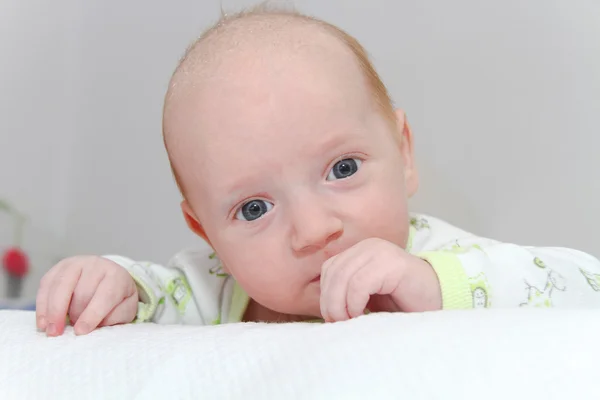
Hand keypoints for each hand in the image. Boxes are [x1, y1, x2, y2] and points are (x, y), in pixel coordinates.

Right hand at [36, 256, 137, 335]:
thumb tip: (96, 324)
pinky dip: (43, 305)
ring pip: (61, 286)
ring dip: (55, 311)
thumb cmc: (116, 298)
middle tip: (67, 333)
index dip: (92, 314)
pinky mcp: (58, 268)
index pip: (105, 295)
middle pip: (82, 292)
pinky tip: (43, 322)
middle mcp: (96, 265)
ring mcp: (76, 263)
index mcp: (116, 276)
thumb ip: (116, 316)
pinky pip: (46, 285)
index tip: (81, 331)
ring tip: (52, 331)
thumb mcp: (125, 309)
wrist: (108, 278)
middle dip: (74, 314)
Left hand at [320, 238, 441, 321]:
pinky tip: (361, 315)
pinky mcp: (391, 264)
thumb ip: (346, 293)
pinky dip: (354, 303)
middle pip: (334, 272)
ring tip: (349, 322)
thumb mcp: (368, 296)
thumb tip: (324, 309)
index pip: (330, 268)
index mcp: (361, 251)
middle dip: (330, 302)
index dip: (326, 294)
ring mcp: (380, 252)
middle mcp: (369, 246)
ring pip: (343, 277)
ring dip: (340, 305)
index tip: (333, 318)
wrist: (438, 302)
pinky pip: (359, 283)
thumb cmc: (403, 303)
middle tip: (337, 324)